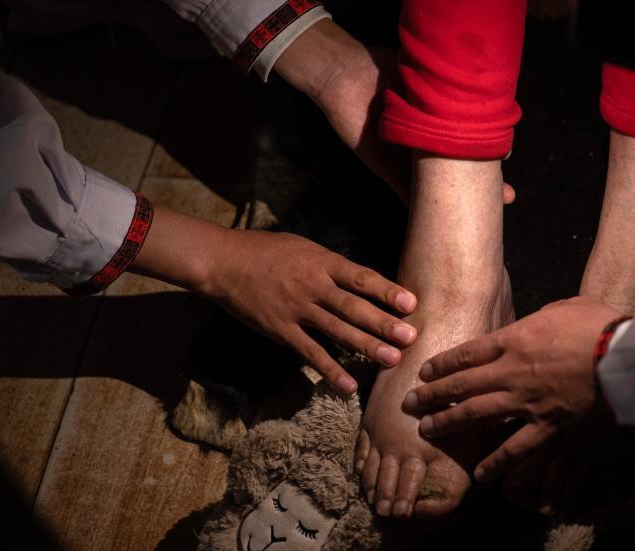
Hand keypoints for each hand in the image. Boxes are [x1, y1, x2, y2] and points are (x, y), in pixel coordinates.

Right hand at [131, 207, 417, 394]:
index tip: (411, 303)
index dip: (387, 291)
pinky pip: (309, 353)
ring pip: (337, 331)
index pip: (361, 277)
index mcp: (323, 262)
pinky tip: (348, 386)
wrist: (223, 262)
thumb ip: (334, 266)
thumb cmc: (268, 251)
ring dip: (366, 347)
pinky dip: (329, 370)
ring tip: (392, 360)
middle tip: (411, 337)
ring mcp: (297, 310)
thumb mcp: (306, 248)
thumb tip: (366, 282)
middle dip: (384, 323)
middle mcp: (313, 286)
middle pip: (354, 307)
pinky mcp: (280, 330)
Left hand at [273, 19, 516, 204]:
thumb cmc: (387, 71)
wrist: (345, 78)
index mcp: (436, 122)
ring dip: (461, 201)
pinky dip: (424, 207)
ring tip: (489, 212)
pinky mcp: (387, 171)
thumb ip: (449, 90)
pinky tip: (446, 221)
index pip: (469, 141)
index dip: (490, 152)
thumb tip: (484, 94)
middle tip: (509, 197)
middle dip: (484, 182)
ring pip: (439, 187)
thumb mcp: (426, 79)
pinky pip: (408, 193)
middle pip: (459, 169)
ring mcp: (407, 160)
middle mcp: (425, 143)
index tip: (509, 157)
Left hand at [401, 296, 622, 480]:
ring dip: (448, 423)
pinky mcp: (547, 427)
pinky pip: (514, 449)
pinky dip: (495, 463)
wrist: (624, 356)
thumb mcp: (566, 306)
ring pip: (476, 414)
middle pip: (461, 384)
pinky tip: (480, 473)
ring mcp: (527, 402)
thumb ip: (544, 316)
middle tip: (410, 403)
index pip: (468, 352)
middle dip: (432, 394)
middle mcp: (512, 371)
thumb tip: (539, 320)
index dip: (443, 364)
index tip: (424, 371)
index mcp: (516, 339)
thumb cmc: (600, 324)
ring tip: (427, 430)